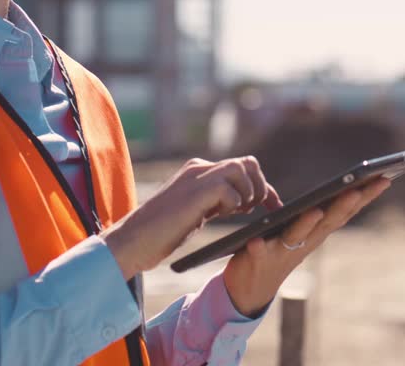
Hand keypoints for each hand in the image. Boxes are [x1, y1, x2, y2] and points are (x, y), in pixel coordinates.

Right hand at [102, 156, 283, 279]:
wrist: (132, 241)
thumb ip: (214, 201)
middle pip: (247, 163)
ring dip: (249, 193)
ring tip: (240, 211)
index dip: (261, 187)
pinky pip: (230, 188)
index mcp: (198, 172)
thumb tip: (242, 202)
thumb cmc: (160, 233)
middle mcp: (199, 168)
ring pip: (242, 169)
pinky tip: (222, 215)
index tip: (273, 206)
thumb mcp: (194, 212)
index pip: (241, 168)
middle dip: (260, 186)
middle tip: (258, 210)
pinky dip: (234, 203)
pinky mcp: (195, 191)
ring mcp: (196, 177)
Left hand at [222, 177, 390, 316]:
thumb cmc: (281, 250)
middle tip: (357, 189)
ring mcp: (283, 252)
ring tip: (315, 211)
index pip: (345, 210)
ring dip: (307, 224)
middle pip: (328, 221)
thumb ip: (320, 213)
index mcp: (317, 231)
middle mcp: (306, 242)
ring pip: (297, 236)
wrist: (252, 288)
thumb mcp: (303, 230)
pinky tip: (255, 241)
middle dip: (343, 206)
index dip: (365, 195)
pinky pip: (258, 254)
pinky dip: (259, 248)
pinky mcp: (258, 260)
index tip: (384, 177)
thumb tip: (346, 187)